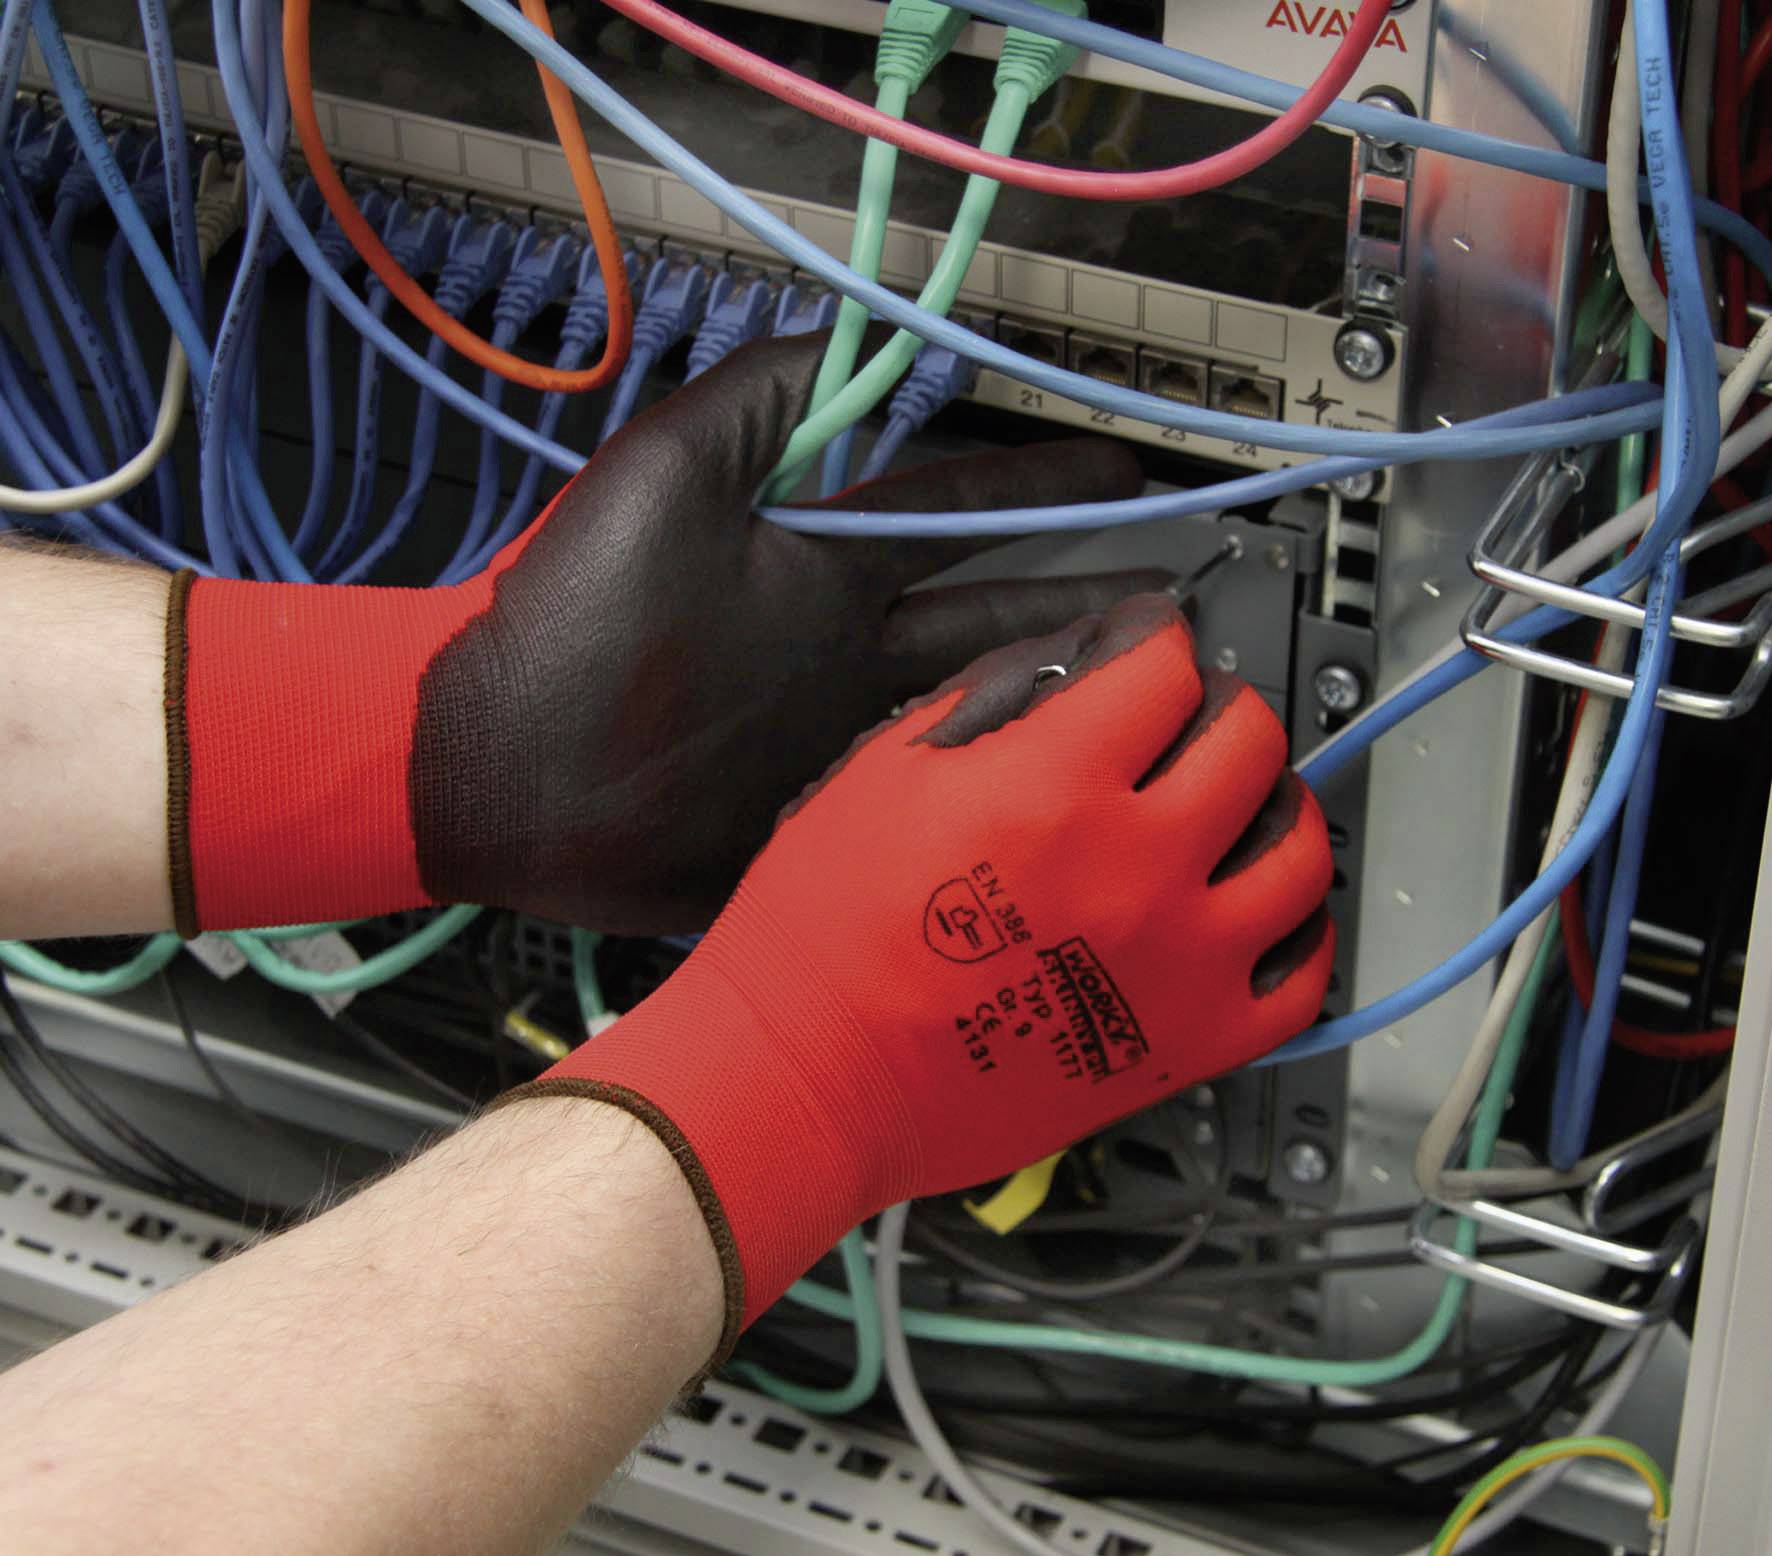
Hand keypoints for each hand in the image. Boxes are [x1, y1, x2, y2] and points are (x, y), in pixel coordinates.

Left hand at [169, 333, 1159, 933]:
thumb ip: (763, 401)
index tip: (1116, 475)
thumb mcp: (663, 475)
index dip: (1039, 488)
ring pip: (974, 715)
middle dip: (1082, 604)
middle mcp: (843, 648)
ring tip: (1146, 698)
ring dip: (1057, 703)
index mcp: (821, 566)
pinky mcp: (817, 825)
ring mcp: (834, 741)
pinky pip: (926, 810)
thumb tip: (862, 338)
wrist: (489, 770)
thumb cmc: (567, 618)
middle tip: (1172, 605)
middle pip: (988, 616)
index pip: (955, 512)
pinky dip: (992, 803)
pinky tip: (1059, 805)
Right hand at [514, 594, 1333, 1354]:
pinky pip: (1302, 978)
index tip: (1142, 640)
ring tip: (1241, 799)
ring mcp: (1177, 962)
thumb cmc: (820, 941)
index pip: (1160, 664)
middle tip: (1184, 714)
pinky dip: (1300, 927)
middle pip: (1247, 738)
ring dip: (1275, 800)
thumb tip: (1071, 669)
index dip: (1150, 634)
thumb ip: (991, 701)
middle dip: (1216, 703)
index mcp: (1055, 787)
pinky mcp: (1188, 1047)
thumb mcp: (882, 773)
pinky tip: (1264, 906)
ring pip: (1299, 848)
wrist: (808, 1079)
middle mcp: (1136, 867)